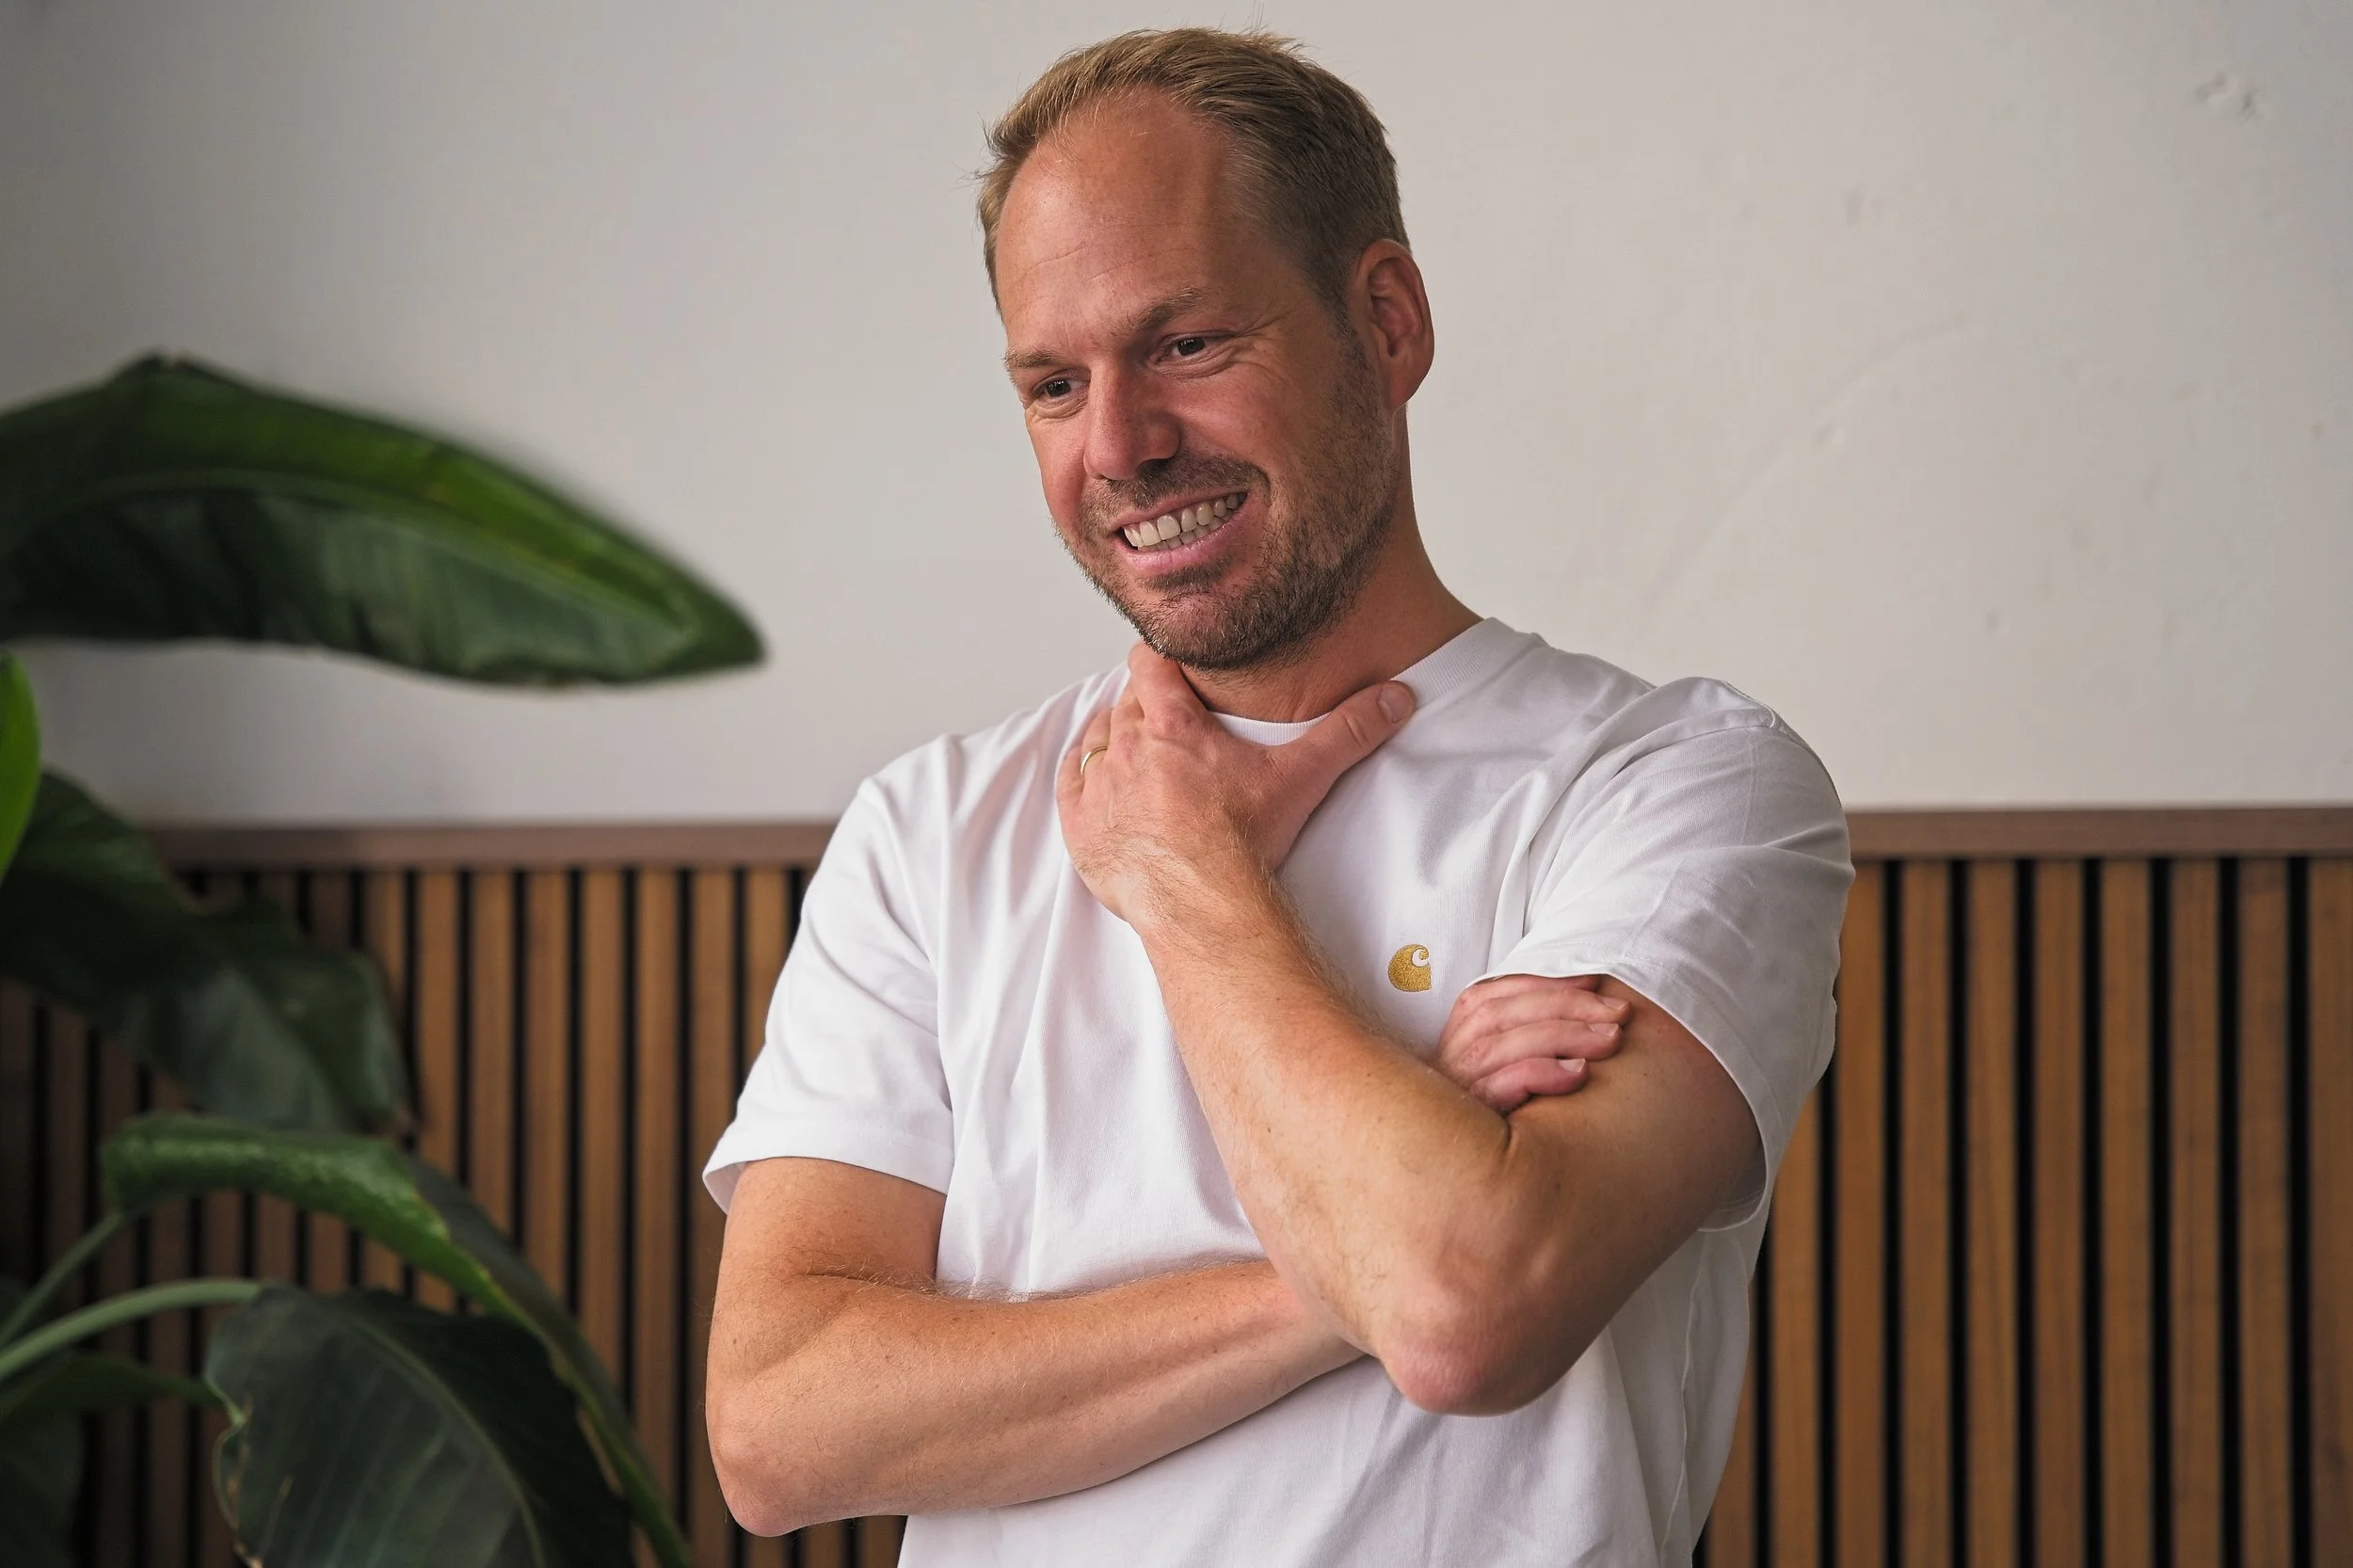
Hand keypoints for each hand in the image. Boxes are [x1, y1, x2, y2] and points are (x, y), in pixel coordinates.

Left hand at [1057, 644, 1413, 928]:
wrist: (1201, 904)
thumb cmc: (1243, 842)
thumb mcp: (1301, 777)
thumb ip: (1349, 732)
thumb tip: (1396, 697)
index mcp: (1171, 724)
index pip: (1150, 664)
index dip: (1160, 659)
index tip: (1170, 662)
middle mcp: (1125, 747)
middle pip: (1125, 703)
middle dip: (1145, 704)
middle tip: (1169, 716)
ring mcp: (1098, 788)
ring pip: (1096, 739)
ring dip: (1114, 738)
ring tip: (1138, 747)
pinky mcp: (1080, 827)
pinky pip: (1069, 783)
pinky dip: (1082, 774)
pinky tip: (1095, 775)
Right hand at [1434, 974, 1628, 1111]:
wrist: (1468, 1164)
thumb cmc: (1503, 1104)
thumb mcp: (1509, 1058)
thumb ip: (1531, 1026)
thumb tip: (1588, 996)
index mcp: (1462, 1027)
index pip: (1499, 991)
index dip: (1548, 984)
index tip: (1595, 982)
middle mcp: (1453, 1050)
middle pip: (1505, 1013)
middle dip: (1567, 1005)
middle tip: (1618, 1013)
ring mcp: (1460, 1082)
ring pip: (1505, 1045)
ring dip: (1564, 1035)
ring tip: (1611, 1039)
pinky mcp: (1473, 1115)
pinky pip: (1504, 1085)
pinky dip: (1544, 1073)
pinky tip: (1580, 1073)